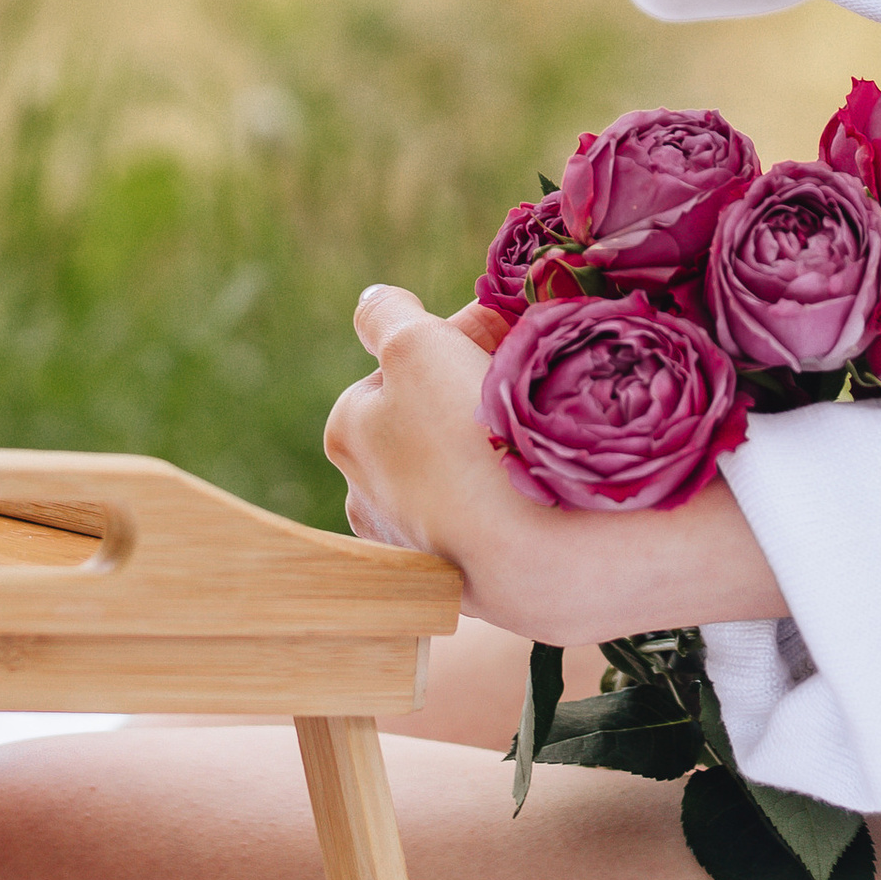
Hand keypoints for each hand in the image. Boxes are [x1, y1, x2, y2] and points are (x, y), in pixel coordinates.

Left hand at [324, 285, 786, 640]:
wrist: (532, 553)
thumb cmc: (468, 437)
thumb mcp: (418, 344)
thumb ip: (386, 313)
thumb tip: (374, 301)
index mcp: (347, 431)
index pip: (404, 360)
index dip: (457, 338)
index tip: (503, 336)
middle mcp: (365, 493)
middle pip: (428, 411)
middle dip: (469, 388)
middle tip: (523, 380)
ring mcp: (411, 543)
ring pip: (456, 464)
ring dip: (487, 441)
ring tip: (533, 435)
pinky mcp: (457, 577)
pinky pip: (484, 515)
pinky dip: (504, 493)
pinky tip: (533, 484)